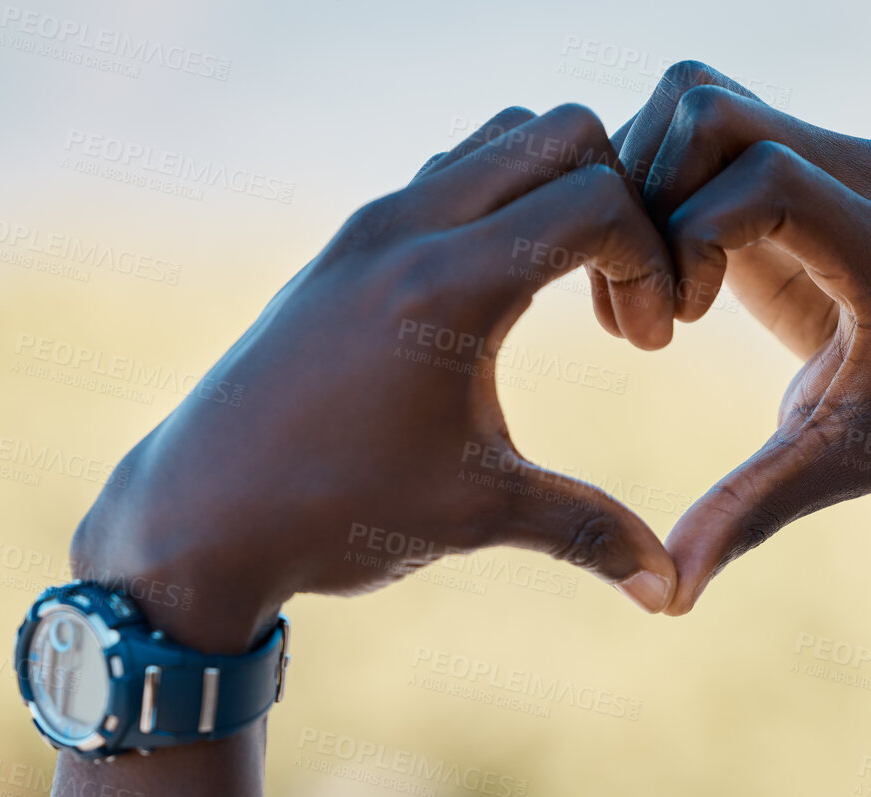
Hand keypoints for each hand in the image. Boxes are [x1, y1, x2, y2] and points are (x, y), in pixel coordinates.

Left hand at [70, 105, 682, 650]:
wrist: (199, 514)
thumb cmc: (334, 514)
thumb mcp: (474, 517)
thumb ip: (588, 533)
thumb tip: (670, 589)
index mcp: (449, 284)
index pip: (599, 199)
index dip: (653, 261)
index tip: (644, 342)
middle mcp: (406, 227)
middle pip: (563, 132)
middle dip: (619, 200)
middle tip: (618, 299)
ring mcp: (370, 224)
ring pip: (501, 137)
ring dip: (556, 189)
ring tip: (566, 290)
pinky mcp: (348, 241)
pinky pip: (449, 170)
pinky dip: (500, 198)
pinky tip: (501, 297)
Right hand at [604, 62, 870, 614]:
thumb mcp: (838, 470)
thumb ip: (752, 514)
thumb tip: (672, 596)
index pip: (764, 180)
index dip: (691, 239)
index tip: (681, 324)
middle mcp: (866, 173)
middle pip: (709, 106)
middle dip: (643, 195)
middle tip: (646, 301)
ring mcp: (830, 151)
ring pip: (694, 96)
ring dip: (640, 179)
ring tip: (646, 284)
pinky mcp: (796, 153)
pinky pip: (697, 123)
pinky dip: (655, 180)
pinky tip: (664, 270)